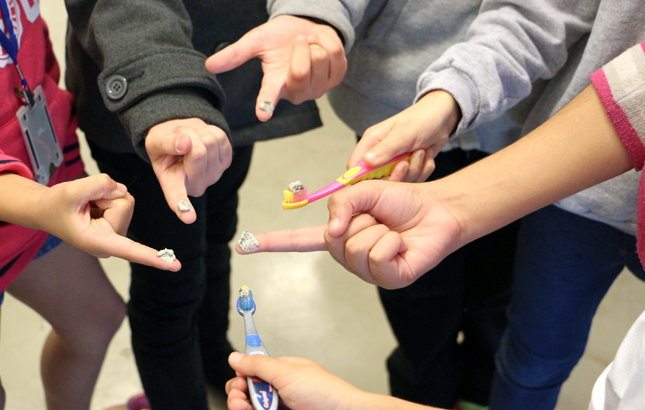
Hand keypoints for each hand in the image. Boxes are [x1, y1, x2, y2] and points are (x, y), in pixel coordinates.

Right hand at [0, 173, 180, 270]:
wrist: (47, 208)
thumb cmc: (55, 206)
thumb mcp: (70, 191)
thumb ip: (97, 185)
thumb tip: (120, 188)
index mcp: (99, 242)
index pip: (131, 250)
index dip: (153, 257)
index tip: (174, 266)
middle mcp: (112, 241)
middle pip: (124, 205)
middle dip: (104, 195)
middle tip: (83, 203)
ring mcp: (117, 231)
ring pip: (125, 199)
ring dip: (104, 194)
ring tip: (86, 204)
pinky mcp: (119, 221)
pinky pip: (122, 196)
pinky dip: (106, 194)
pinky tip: (92, 204)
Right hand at [145, 118, 231, 223]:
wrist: (181, 134)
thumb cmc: (164, 144)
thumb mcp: (154, 141)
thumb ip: (165, 143)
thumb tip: (185, 143)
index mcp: (173, 185)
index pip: (177, 198)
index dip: (183, 207)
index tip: (189, 219)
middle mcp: (196, 185)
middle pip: (198, 152)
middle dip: (187, 134)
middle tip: (179, 137)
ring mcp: (213, 175)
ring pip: (210, 142)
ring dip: (197, 131)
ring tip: (189, 137)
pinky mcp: (226, 162)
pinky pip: (220, 137)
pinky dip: (209, 130)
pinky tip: (201, 137)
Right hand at [206, 15, 345, 120]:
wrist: (307, 27)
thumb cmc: (279, 39)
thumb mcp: (256, 42)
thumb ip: (235, 55)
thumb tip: (209, 65)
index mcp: (275, 85)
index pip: (268, 97)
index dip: (265, 105)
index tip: (262, 115)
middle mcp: (296, 92)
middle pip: (300, 71)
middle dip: (299, 49)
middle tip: (296, 43)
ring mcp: (318, 87)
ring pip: (319, 59)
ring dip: (313, 43)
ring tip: (309, 46)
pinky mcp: (336, 77)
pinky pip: (335, 53)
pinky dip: (328, 40)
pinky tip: (321, 45)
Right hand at [225, 352, 361, 409]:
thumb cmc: (326, 393)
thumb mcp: (287, 373)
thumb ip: (259, 365)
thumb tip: (236, 357)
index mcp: (283, 370)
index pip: (254, 368)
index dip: (242, 373)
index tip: (238, 379)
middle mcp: (281, 388)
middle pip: (249, 389)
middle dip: (239, 392)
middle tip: (239, 397)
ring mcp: (282, 405)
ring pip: (252, 405)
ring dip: (242, 405)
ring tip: (242, 407)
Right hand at [236, 180, 463, 288]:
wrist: (436, 209)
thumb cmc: (402, 200)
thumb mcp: (363, 191)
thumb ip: (341, 204)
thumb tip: (333, 232)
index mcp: (338, 235)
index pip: (299, 239)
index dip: (271, 242)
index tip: (244, 246)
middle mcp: (348, 256)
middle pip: (333, 239)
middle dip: (360, 219)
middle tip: (380, 218)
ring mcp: (367, 271)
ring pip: (356, 249)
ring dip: (378, 230)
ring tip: (393, 230)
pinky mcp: (388, 279)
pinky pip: (378, 257)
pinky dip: (392, 242)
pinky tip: (401, 242)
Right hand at [348, 91, 461, 182]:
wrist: (443, 118)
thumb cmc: (422, 119)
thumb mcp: (404, 133)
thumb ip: (386, 148)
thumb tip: (366, 161)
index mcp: (371, 142)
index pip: (355, 166)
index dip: (362, 177)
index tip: (382, 178)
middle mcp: (379, 154)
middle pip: (377, 180)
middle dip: (396, 175)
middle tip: (408, 163)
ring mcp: (393, 163)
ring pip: (397, 183)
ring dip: (413, 171)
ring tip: (421, 152)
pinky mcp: (406, 169)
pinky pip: (412, 181)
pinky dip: (422, 171)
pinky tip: (426, 156)